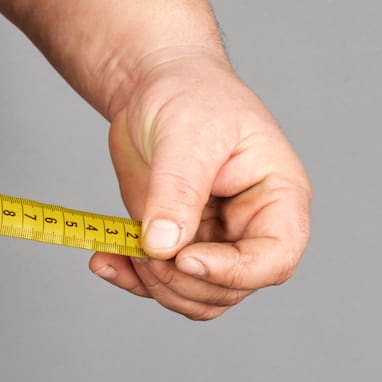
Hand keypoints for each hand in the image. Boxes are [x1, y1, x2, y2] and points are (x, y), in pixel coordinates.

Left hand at [88, 50, 311, 319]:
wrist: (152, 86)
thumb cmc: (189, 94)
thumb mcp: (188, 134)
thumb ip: (177, 192)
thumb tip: (163, 246)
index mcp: (277, 198)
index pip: (275, 258)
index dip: (234, 271)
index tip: (185, 258)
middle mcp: (250, 228)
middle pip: (230, 288)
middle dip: (183, 280)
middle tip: (142, 251)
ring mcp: (211, 240)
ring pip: (195, 295)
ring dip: (155, 286)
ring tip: (120, 251)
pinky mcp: (173, 242)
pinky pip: (158, 281)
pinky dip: (130, 278)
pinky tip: (104, 260)